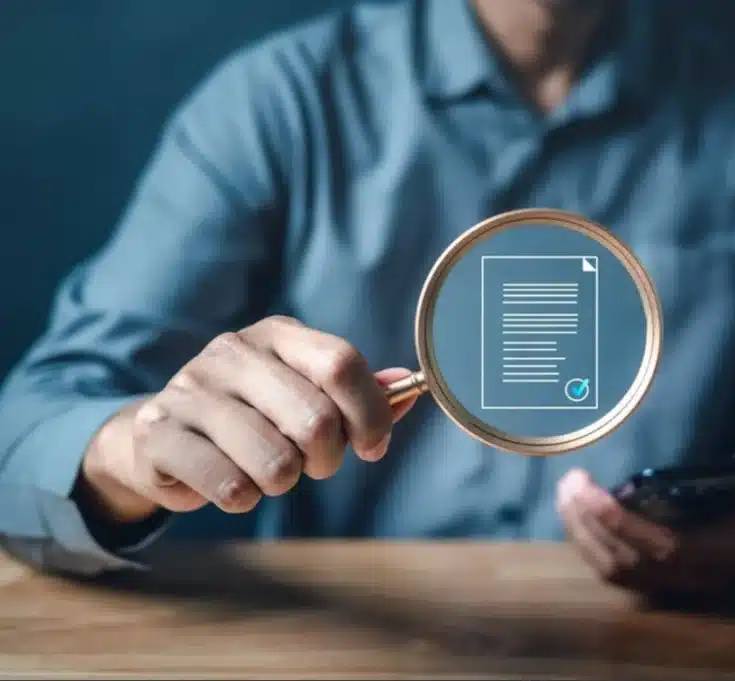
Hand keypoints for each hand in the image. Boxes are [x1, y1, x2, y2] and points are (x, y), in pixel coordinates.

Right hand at [80, 315, 419, 524]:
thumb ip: (358, 392)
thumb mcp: (305, 393)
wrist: (160, 435)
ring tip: (266, 472)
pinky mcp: (159, 433)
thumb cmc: (252, 416)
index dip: (370, 414)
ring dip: (282, 483)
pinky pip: (230, 486)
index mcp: (277, 335)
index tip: (372, 446)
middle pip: (316, 419)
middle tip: (312, 465)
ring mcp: (190, 390)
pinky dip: (242, 497)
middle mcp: (232, 353)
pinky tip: (230, 481)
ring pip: (275, 462)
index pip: (341, 364)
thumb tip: (410, 386)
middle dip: (327, 459)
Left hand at [557, 443, 734, 595]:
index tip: (594, 492)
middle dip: (592, 522)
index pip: (666, 548)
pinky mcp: (658, 576)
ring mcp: (677, 580)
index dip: (624, 525)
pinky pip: (613, 568)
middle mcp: (699, 574)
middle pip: (630, 562)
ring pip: (615, 570)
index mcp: (727, 550)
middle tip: (570, 482)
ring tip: (566, 491)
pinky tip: (574, 510)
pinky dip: (587, 541)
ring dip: (582, 532)